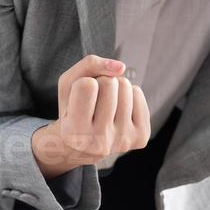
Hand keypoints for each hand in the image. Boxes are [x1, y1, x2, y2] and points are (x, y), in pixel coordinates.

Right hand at [31, 55, 151, 177]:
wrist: (86, 143)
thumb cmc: (74, 109)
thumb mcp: (68, 85)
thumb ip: (88, 65)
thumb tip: (121, 67)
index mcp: (74, 131)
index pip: (87, 85)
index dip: (83, 83)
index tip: (80, 98)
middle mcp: (99, 140)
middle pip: (109, 83)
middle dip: (102, 82)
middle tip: (95, 100)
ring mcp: (122, 140)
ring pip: (126, 86)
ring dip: (116, 88)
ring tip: (107, 105)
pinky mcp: (140, 136)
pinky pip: (138, 93)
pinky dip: (129, 94)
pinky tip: (119, 110)